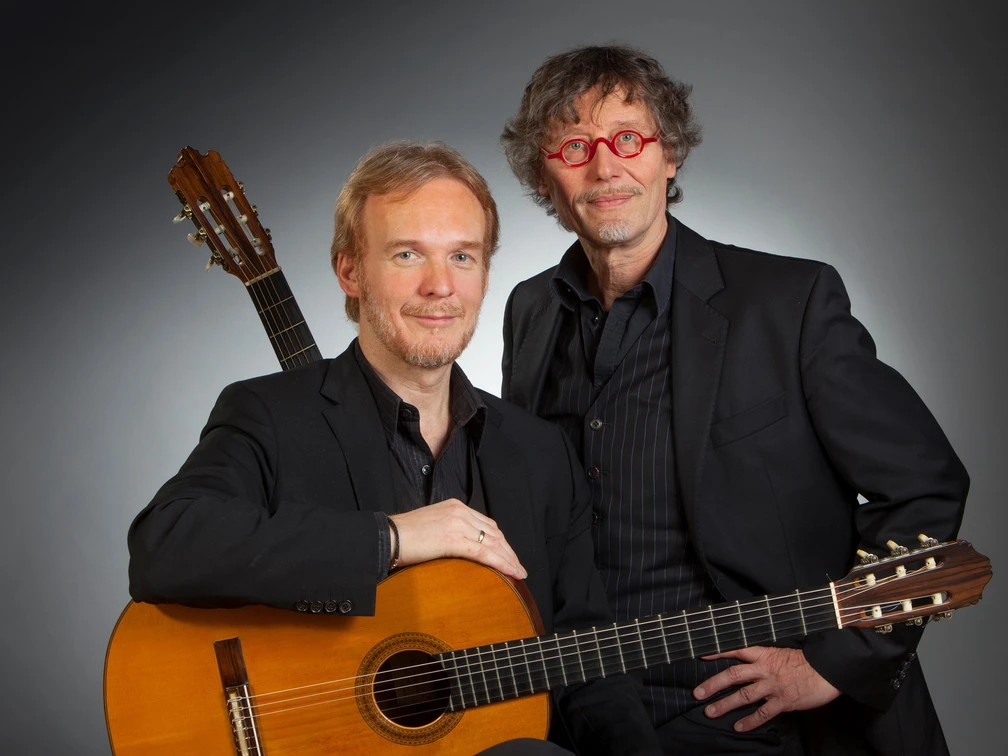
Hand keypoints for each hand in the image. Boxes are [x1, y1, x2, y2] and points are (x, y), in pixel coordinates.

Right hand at [390, 499, 527, 578]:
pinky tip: (511, 572)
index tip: (509, 555)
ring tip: (518, 573)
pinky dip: (501, 563)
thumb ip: (449, 531)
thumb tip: (462, 549)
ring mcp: (457, 523)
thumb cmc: (403, 536)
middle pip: (494, 533)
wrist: (387, 536)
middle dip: (509, 551)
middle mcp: (460, 511)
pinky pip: (484, 552)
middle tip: (519, 567)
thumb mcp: (432, 526)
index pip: (487, 524)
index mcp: (455, 506)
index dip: (502, 542)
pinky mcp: (453, 539)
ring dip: (509, 559)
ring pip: (493, 543)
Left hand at [693, 646, 839, 731]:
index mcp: (764, 654)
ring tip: (710, 712)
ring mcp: (773, 686)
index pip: (736, 651)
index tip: (702, 654)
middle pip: (733, 675)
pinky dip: (750, 721)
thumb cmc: (804, 662)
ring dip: (725, 704)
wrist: (827, 670)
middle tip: (697, 693)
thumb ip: (762, 660)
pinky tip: (739, 727)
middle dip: (713, 684)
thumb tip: (746, 664)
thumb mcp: (780, 654)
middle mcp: (765, 669)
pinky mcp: (783, 701)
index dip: (718, 652)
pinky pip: (763, 713)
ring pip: (744, 695)